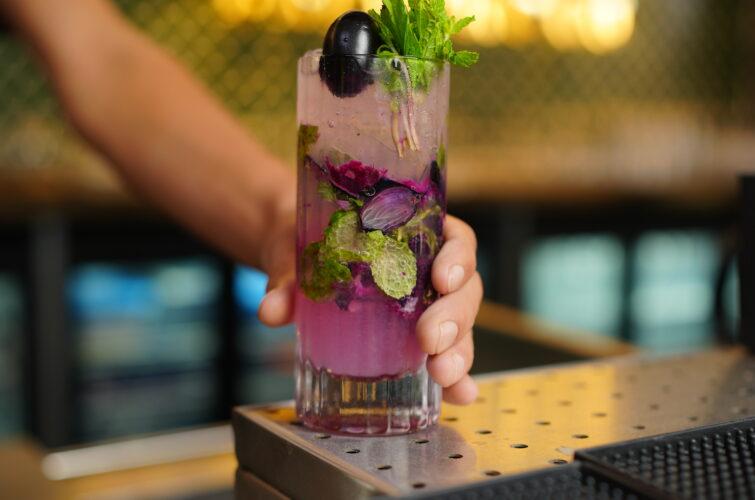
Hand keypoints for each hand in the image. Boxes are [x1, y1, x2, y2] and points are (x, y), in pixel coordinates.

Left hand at [258, 212, 482, 405]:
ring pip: (462, 323)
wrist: (296, 260)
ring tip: (443, 375)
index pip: (456, 238)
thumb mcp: (295, 253)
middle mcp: (430, 267)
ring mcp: (428, 304)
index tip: (442, 280)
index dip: (458, 258)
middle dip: (455, 317)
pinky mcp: (417, 335)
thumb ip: (286, 279)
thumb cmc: (307, 244)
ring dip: (459, 350)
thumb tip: (270, 310)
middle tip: (431, 340)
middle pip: (464, 288)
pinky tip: (459, 395)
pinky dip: (456, 376)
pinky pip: (446, 352)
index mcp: (415, 231)